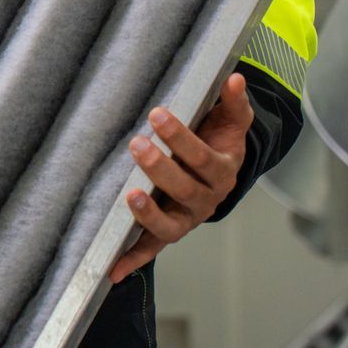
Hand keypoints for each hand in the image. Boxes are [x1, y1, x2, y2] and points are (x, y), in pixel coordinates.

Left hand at [108, 73, 253, 282]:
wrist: (216, 174)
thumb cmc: (217, 141)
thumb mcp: (231, 122)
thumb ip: (234, 103)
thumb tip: (235, 78)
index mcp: (222, 172)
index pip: (202, 157)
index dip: (182, 138)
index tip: (158, 114)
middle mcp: (206, 200)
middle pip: (185, 190)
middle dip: (160, 168)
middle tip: (137, 144)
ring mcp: (185, 220)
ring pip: (170, 226)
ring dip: (149, 215)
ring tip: (129, 196)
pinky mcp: (166, 234)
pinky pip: (151, 250)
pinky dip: (133, 261)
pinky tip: (113, 270)